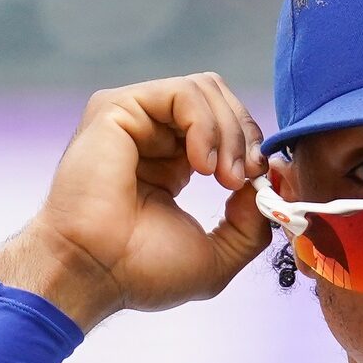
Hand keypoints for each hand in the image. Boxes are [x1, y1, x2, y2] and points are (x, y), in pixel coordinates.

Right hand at [0, 73, 274, 330]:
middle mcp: (152, 135)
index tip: (258, 185)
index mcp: (173, 162)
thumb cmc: (141, 271)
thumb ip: (251, 223)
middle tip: (242, 181)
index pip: (227, 125)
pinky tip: (202, 165)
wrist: (94, 272)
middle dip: (246, 136)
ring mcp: (134, 118)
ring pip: (207, 90)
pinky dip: (206, 125)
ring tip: (224, 177)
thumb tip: (268, 183)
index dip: (252, 148)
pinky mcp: (118, 108)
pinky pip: (183, 93)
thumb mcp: (218, 255)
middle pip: (220, 99)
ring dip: (230, 133)